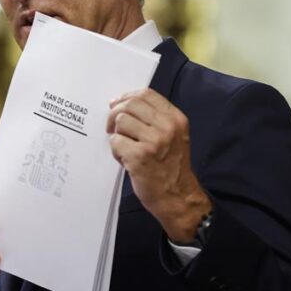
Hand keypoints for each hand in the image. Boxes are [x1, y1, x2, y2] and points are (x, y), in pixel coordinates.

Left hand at [107, 89, 211, 242]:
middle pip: (131, 104)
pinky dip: (115, 150)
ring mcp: (153, 141)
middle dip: (115, 113)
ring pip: (121, 121)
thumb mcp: (173, 136)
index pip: (146, 94)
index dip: (127, 97)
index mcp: (175, 119)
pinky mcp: (139, 156)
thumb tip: (121, 103)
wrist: (178, 196)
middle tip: (111, 127)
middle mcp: (167, 127)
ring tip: (124, 148)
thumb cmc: (171, 167)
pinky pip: (115, 142)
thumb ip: (154, 119)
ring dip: (117, 134)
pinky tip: (125, 159)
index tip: (117, 105)